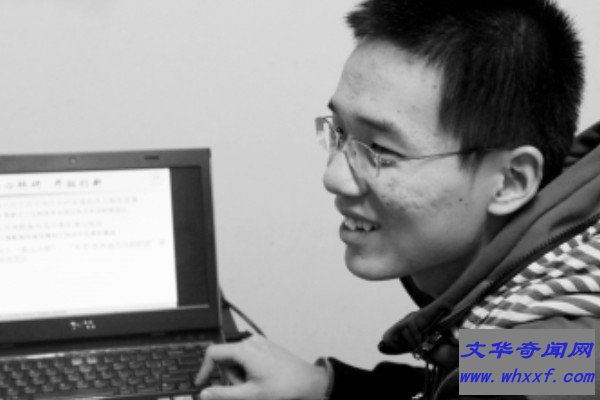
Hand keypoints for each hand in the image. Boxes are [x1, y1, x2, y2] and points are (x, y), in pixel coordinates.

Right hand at [195, 334, 328, 399]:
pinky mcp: (266, 347)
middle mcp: (251, 342)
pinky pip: (248, 358)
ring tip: (256, 385)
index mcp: (244, 350)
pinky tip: (262, 380)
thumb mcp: (250, 394)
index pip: (213, 353)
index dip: (204, 369)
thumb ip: (223, 394)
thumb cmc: (283, 387)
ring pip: (237, 360)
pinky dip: (249, 371)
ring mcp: (259, 343)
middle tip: (245, 389)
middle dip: (230, 377)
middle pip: (226, 359)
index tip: (202, 384)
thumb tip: (204, 393)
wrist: (308, 382)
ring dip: (240, 375)